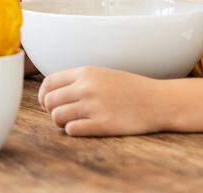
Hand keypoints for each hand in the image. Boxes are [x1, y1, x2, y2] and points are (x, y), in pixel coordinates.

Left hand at [38, 66, 164, 135]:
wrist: (158, 101)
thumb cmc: (130, 89)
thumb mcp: (102, 74)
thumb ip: (79, 80)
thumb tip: (52, 92)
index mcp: (86, 72)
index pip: (48, 83)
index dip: (44, 95)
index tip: (47, 103)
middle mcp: (87, 87)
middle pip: (50, 101)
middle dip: (51, 110)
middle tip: (62, 115)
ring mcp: (94, 106)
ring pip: (57, 116)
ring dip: (61, 122)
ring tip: (73, 122)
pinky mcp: (103, 124)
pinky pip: (72, 130)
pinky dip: (73, 130)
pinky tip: (83, 128)